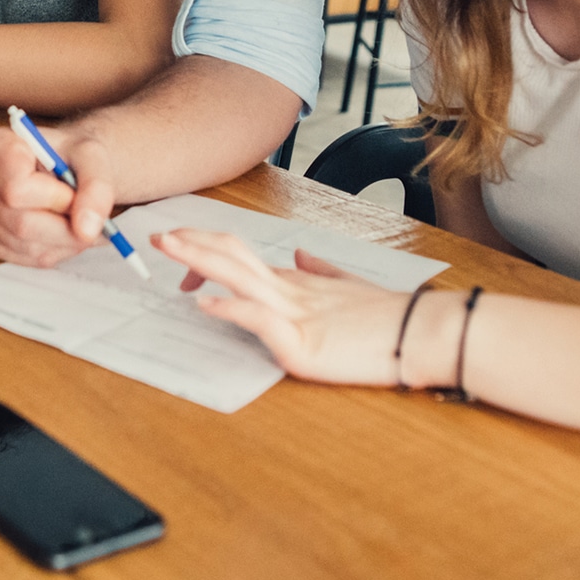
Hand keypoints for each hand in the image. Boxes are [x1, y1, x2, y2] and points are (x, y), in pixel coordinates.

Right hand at [0, 123, 116, 266]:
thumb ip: (96, 188)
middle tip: (90, 214)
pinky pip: (25, 257)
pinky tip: (64, 229)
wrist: (69, 166)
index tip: (73, 191)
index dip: (53, 198)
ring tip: (80, 220)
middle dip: (65, 226)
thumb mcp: (93, 157)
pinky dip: (54, 250)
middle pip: (21, 222)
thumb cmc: (74, 156)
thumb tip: (87, 229)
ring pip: (25, 245)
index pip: (15, 188)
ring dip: (64, 241)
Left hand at [152, 229, 413, 385]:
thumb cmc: (387, 317)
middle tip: (158, 234)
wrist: (421, 333)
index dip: (207, 248)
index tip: (179, 245)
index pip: (241, 256)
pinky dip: (231, 309)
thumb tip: (299, 255)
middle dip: (193, 244)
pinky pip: (260, 320)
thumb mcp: (347, 290)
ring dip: (201, 261)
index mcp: (297, 282)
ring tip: (170, 250)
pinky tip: (207, 304)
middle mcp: (290, 291)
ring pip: (240, 277)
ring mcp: (296, 314)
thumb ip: (321, 273)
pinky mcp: (303, 345)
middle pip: (233, 256)